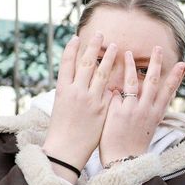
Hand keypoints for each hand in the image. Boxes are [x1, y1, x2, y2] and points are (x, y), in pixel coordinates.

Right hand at [42, 32, 118, 173]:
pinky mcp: (102, 109)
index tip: (77, 37)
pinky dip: (115, 80)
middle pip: (85, 64)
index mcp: (62, 90)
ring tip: (115, 46)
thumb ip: (71, 91)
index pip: (66, 64)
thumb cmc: (62, 129)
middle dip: (93, 47)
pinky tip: (123, 70)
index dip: (72, 49)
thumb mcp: (61, 106)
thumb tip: (79, 79)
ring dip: (108, 58)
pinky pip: (110, 90)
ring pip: (101, 73)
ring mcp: (90, 100)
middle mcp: (75, 92)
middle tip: (100, 34)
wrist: (65, 150)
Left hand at [98, 46, 184, 164]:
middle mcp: (147, 110)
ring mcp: (133, 110)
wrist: (124, 162)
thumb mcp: (148, 128)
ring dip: (131, 65)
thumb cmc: (134, 147)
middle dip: (156, 64)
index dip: (176, 77)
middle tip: (158, 48)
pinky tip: (108, 71)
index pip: (168, 92)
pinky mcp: (118, 111)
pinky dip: (112, 84)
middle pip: (153, 82)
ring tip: (128, 52)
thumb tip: (148, 97)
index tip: (183, 64)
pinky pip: (115, 92)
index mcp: (156, 115)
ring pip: (133, 82)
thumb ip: (148, 111)